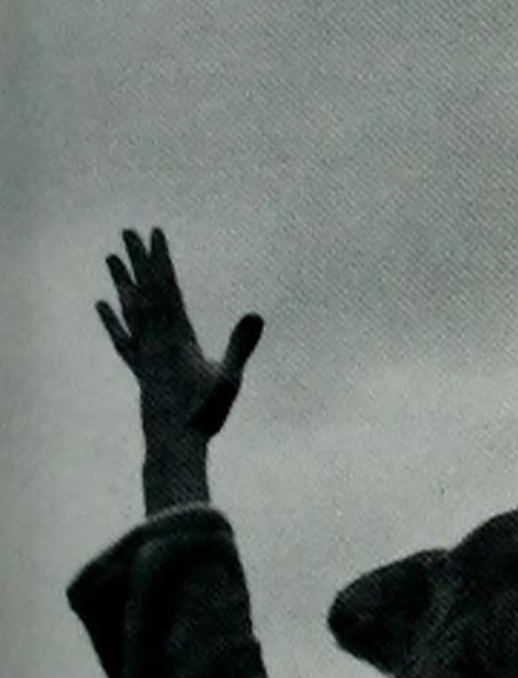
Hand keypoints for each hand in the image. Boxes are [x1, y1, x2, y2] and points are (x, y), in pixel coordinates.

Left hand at [98, 228, 263, 440]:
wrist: (173, 445)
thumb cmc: (203, 416)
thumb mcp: (229, 379)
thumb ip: (241, 345)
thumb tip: (256, 315)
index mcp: (177, 337)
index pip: (167, 289)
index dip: (160, 260)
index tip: (154, 233)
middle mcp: (156, 341)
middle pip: (145, 292)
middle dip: (137, 261)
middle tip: (127, 232)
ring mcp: (145, 355)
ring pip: (130, 311)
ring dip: (121, 282)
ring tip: (111, 258)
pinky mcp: (140, 371)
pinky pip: (123, 339)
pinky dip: (112, 320)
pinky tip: (102, 304)